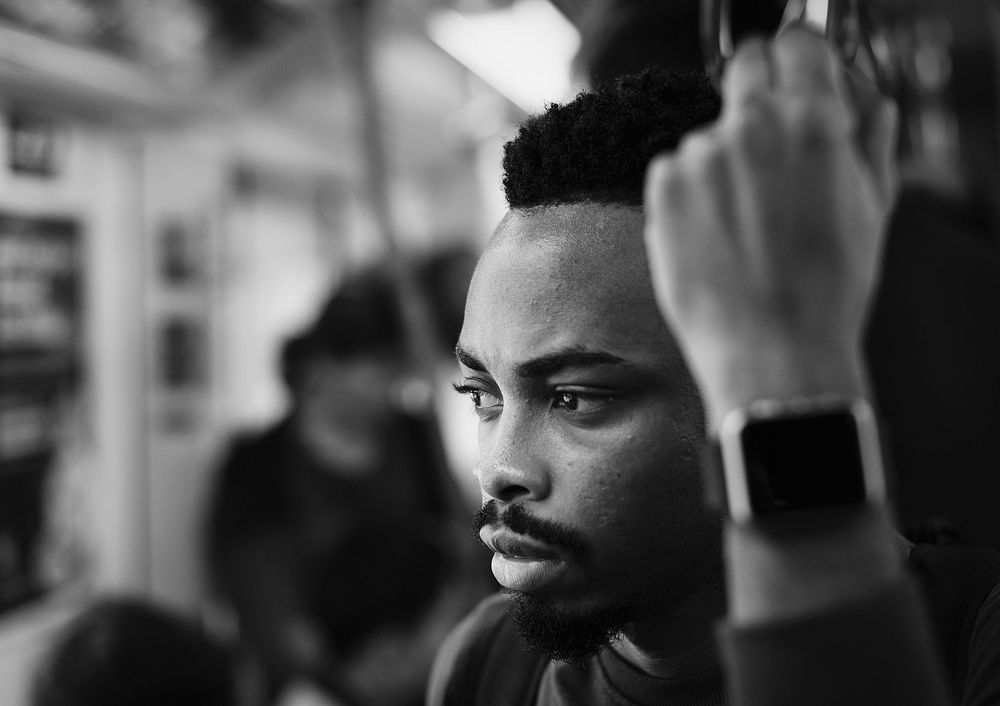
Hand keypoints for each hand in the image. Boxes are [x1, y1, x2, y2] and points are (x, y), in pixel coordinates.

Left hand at [644, 28, 897, 429]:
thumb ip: (866, 142)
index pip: (796, 46)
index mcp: (813, 122)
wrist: (770, 351)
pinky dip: (691, 192)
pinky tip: (712, 236)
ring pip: (711, 134)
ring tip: (742, 225)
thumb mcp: (870, 210)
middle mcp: (751, 127)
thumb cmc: (827, 290)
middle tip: (767, 148)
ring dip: (724, 161)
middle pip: (746, 68)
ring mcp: (700, 156)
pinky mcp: (662, 187)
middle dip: (759, 95)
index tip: (794, 83)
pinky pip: (676, 168)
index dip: (798, 64)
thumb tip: (860, 108)